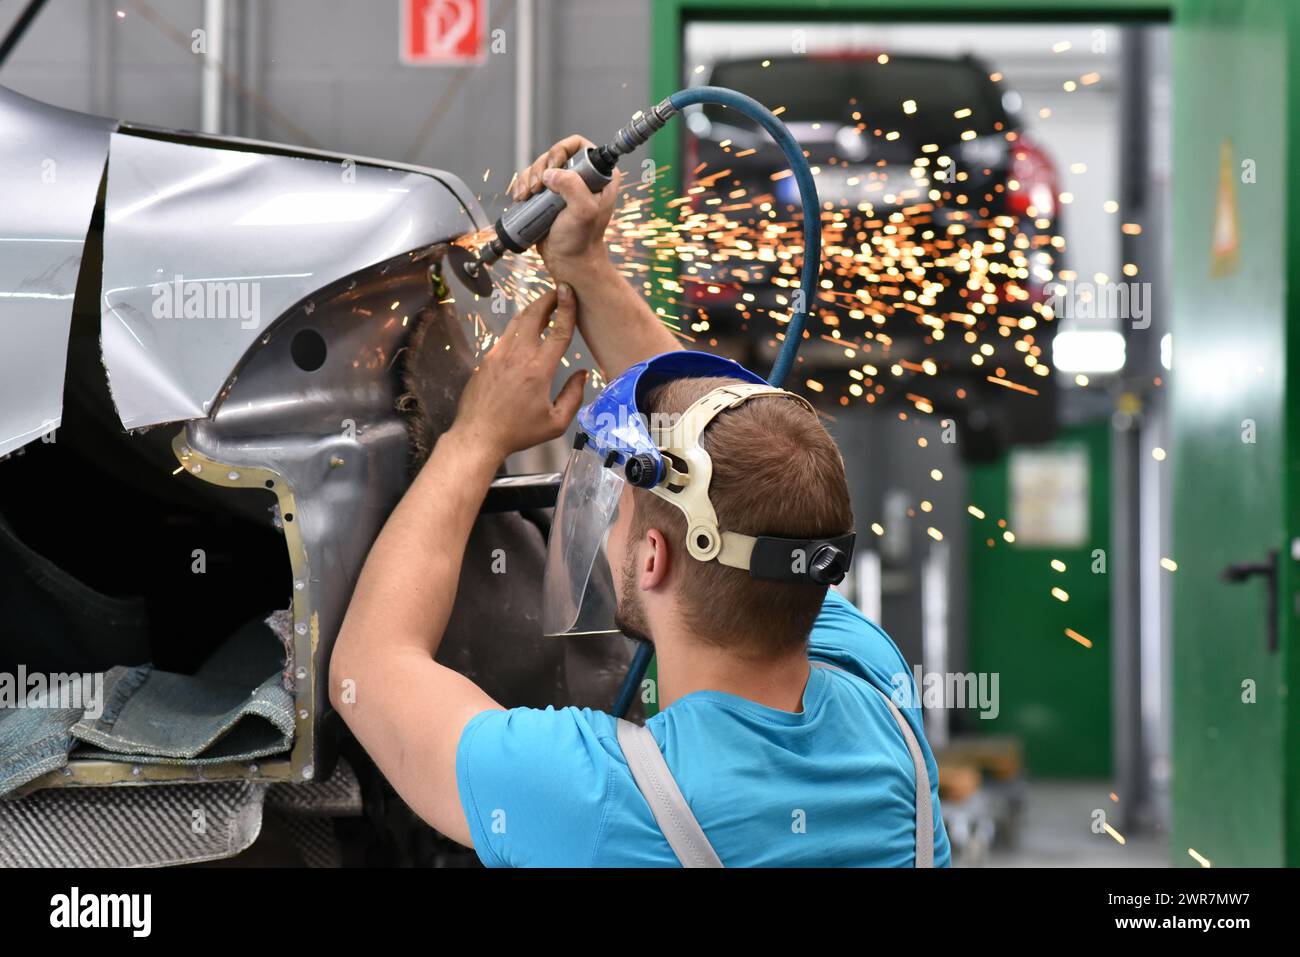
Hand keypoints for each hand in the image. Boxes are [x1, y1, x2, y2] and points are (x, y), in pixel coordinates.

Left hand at [451, 284, 587, 458]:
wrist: (478, 435)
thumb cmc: (519, 432)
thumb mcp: (556, 423)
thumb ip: (574, 396)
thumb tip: (582, 374)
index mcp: (539, 369)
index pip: (558, 330)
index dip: (567, 307)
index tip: (570, 291)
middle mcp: (518, 355)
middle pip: (534, 314)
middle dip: (548, 298)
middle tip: (559, 291)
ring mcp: (499, 354)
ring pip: (518, 321)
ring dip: (533, 309)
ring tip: (545, 305)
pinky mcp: (487, 358)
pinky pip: (506, 335)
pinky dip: (519, 326)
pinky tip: (525, 330)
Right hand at [509, 134, 622, 272]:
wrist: (569, 262)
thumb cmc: (581, 241)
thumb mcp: (584, 212)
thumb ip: (573, 186)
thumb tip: (550, 173)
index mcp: (601, 176)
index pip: (580, 145)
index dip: (562, 150)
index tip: (553, 168)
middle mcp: (584, 177)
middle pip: (555, 154)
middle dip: (541, 167)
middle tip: (537, 187)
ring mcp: (565, 186)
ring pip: (541, 167)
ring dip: (529, 177)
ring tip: (527, 195)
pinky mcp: (549, 197)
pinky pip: (532, 181)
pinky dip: (523, 185)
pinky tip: (520, 197)